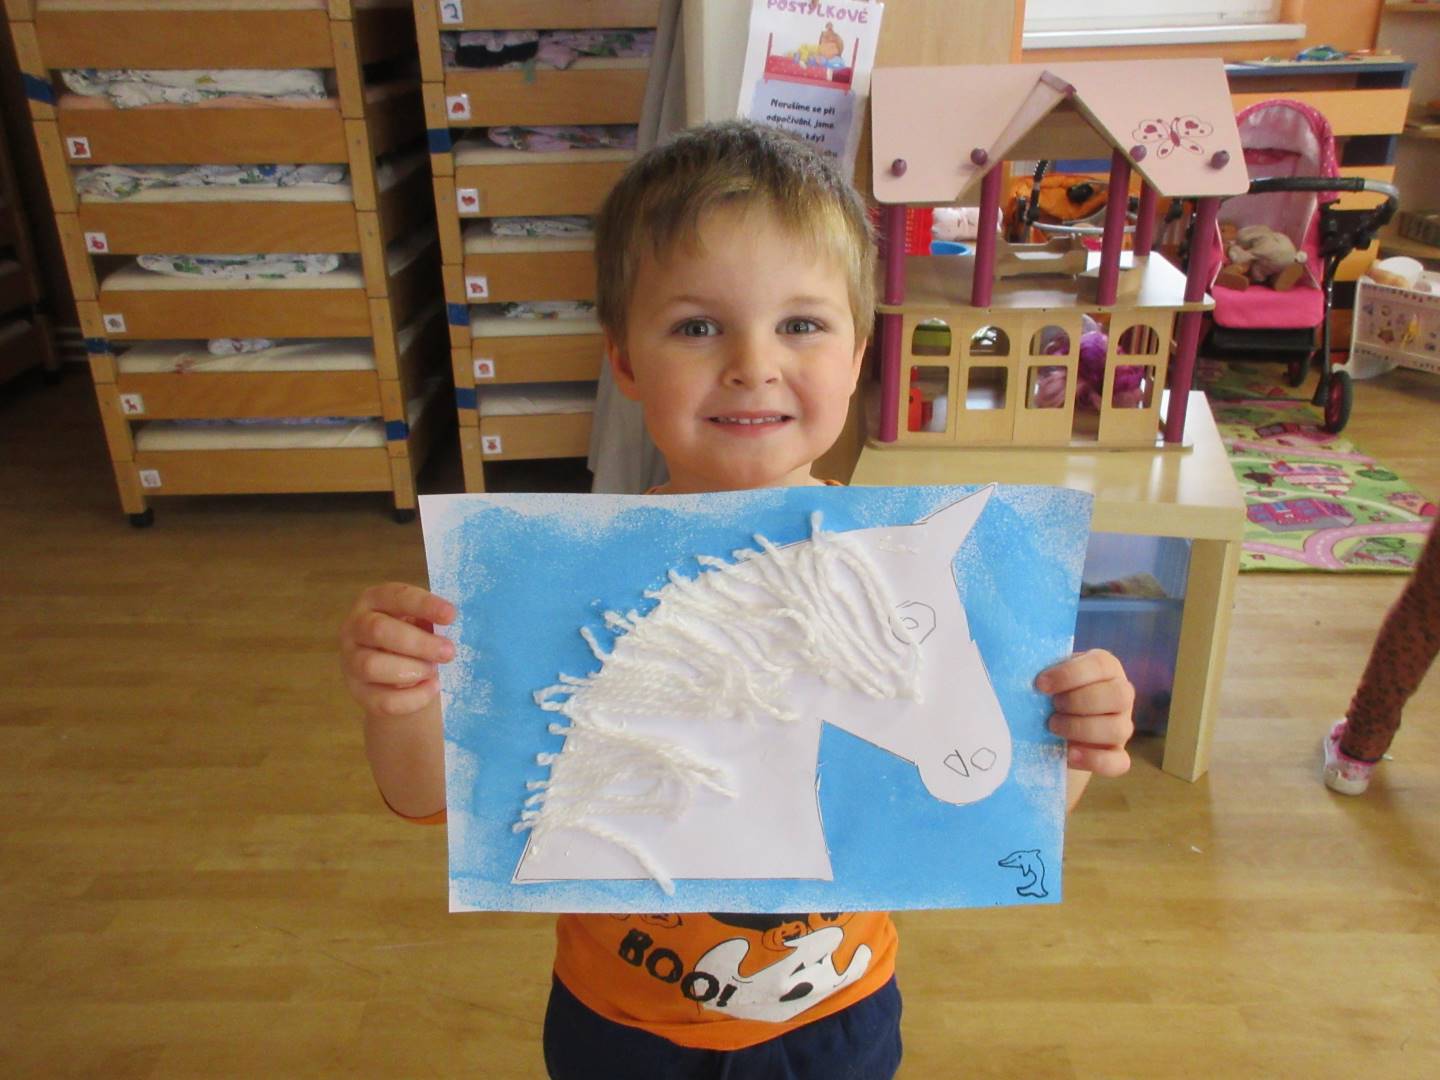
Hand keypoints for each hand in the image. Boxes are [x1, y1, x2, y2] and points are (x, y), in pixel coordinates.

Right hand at [340, 583, 455, 718]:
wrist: (395, 678)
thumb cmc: (411, 639)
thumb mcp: (419, 623)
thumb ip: (430, 620)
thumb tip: (449, 624)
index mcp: (373, 600)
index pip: (396, 596)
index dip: (424, 605)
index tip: (451, 615)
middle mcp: (354, 627)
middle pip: (379, 631)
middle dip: (419, 643)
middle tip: (449, 652)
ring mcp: (351, 661)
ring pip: (371, 666)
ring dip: (410, 669)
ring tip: (434, 670)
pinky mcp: (358, 692)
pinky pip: (383, 700)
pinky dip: (413, 697)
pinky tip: (432, 688)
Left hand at [1035, 648, 1133, 777]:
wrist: (1049, 725)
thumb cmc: (1046, 692)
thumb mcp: (1046, 675)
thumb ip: (1037, 668)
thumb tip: (1017, 668)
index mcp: (1105, 668)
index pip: (1100, 665)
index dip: (1070, 674)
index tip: (1040, 684)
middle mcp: (1120, 695)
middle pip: (1119, 695)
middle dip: (1079, 701)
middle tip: (1052, 706)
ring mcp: (1121, 726)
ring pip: (1119, 729)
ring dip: (1081, 728)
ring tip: (1052, 726)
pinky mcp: (1116, 755)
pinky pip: (1119, 762)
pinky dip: (1094, 759)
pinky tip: (1069, 754)